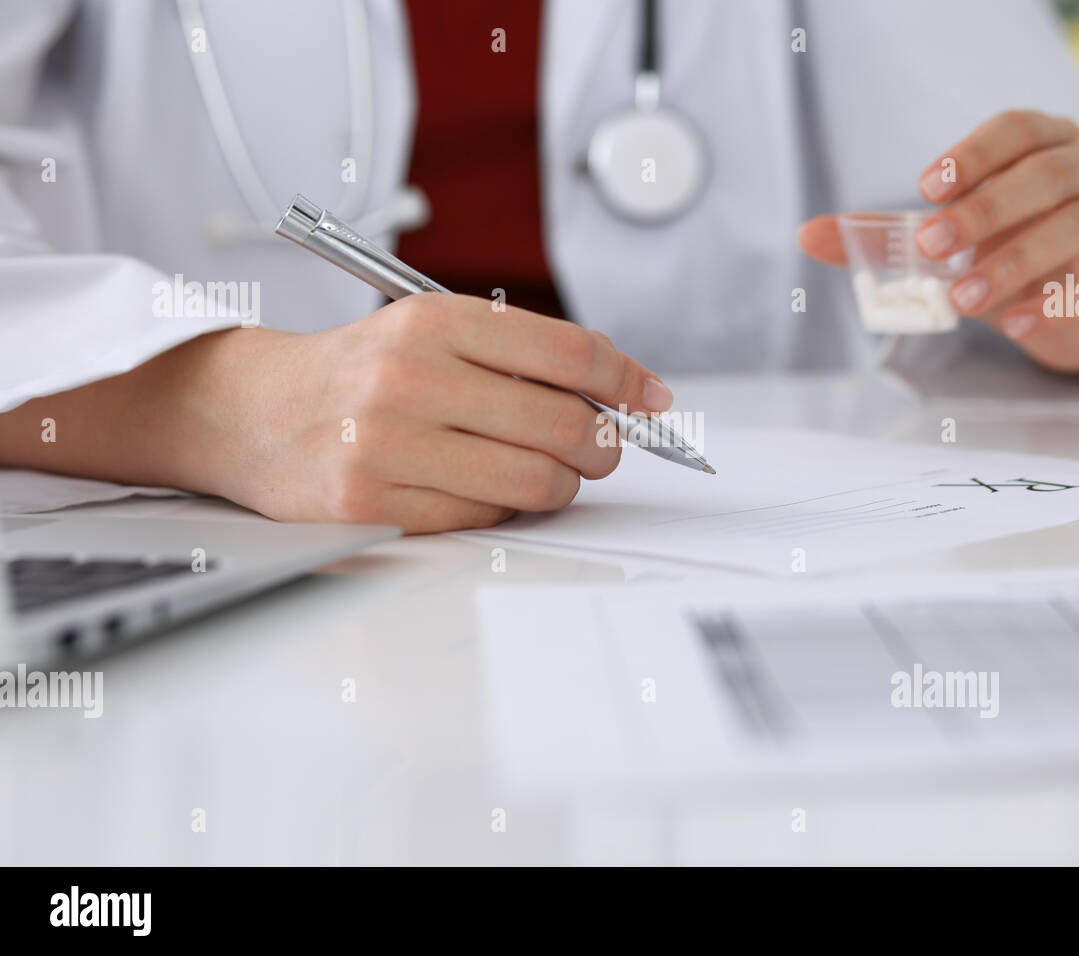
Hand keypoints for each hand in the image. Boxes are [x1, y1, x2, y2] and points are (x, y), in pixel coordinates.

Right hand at [0, 294, 673, 531]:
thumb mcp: (432, 332)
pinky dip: (501, 513)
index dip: (629, 381)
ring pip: (536, 483)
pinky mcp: (373, 505)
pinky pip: (485, 522)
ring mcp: (389, 445)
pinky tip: (482, 493)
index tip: (655, 400)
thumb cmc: (360, 372)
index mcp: (434, 320)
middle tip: (600, 449)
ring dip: (560, 486)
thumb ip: (521, 356)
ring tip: (546, 474)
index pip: (569, 354)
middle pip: (566, 426)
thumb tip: (626, 396)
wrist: (253, 413)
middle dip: (602, 445)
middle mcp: (411, 377)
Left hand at [800, 109, 1078, 375]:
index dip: (974, 154)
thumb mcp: (943, 243)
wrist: (1060, 309)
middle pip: (1048, 175)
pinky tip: (1013, 324)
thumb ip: (884, 237)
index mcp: (1048, 144)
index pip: (1018, 129)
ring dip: (1016, 261)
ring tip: (962, 299)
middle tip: (932, 247)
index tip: (925, 188)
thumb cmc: (1002, 252)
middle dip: (985, 211)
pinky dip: (1060, 302)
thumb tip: (808, 235)